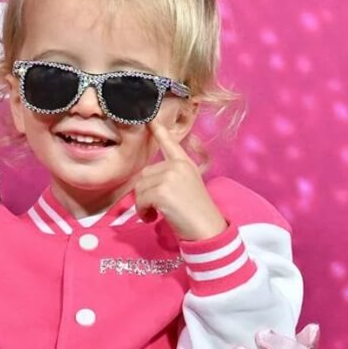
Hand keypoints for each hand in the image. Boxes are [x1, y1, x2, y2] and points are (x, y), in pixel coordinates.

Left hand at [134, 121, 227, 240]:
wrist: (208, 230)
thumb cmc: (196, 213)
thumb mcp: (187, 187)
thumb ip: (169, 177)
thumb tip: (145, 179)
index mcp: (185, 164)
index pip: (170, 143)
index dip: (159, 130)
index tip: (150, 118)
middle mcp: (177, 166)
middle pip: (144, 174)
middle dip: (145, 193)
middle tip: (156, 208)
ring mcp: (170, 177)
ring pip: (139, 188)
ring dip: (143, 204)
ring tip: (156, 213)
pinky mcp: (162, 191)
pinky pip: (140, 200)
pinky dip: (143, 211)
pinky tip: (153, 218)